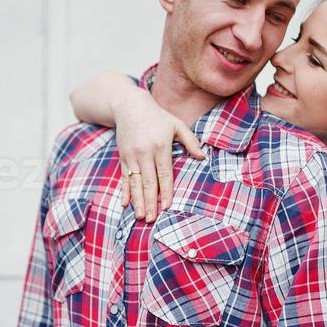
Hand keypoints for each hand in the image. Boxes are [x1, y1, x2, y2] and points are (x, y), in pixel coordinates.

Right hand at [112, 86, 205, 220]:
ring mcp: (131, 156)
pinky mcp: (123, 157)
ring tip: (140, 216)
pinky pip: (124, 178)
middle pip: (148, 182)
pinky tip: (124, 204)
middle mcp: (144, 153)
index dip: (166, 192)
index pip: (164, 174)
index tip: (167, 207)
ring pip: (135, 183)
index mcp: (160, 146)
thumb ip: (191, 141)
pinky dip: (124, 191)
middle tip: (150, 219)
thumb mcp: (177, 125)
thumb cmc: (157, 116)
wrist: (129, 106)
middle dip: (150, 202)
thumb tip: (203, 158)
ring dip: (137, 201)